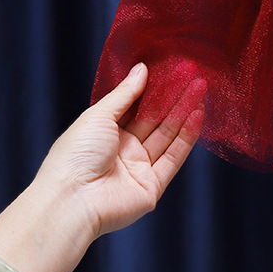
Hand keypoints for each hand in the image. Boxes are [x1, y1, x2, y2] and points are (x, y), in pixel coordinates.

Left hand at [36, 63, 205, 237]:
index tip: (172, 69)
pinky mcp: (152, 186)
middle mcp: (123, 150)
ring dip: (184, 111)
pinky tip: (197, 114)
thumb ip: (125, 93)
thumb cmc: (74, 156)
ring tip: (200, 86)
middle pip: (154, 119)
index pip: (135, 106)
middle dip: (174, 96)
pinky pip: (173, 157)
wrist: (71, 203)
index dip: (153, 88)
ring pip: (167, 135)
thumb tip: (141, 68)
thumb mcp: (98, 115)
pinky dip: (187, 136)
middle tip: (193, 74)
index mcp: (105, 133)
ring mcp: (138, 168)